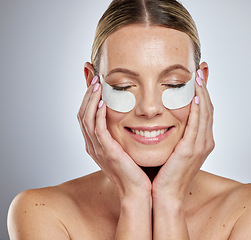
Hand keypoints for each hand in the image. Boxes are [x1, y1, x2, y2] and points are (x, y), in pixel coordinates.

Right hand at [77, 77, 150, 198]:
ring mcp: (98, 149)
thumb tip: (129, 116)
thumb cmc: (134, 170)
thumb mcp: (124, 148)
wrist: (137, 191)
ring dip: (91, 100)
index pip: (85, 116)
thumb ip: (120, 132)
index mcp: (95, 144)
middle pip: (82, 114)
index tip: (96, 82)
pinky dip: (98, 114)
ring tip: (98, 84)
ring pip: (87, 119)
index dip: (88, 98)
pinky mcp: (108, 152)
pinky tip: (104, 102)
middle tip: (94, 77)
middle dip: (87, 94)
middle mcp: (92, 145)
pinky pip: (98, 130)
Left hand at [152, 71, 214, 200]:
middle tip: (200, 71)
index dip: (203, 93)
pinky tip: (195, 96)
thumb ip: (176, 134)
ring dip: (202, 94)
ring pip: (204, 114)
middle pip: (207, 109)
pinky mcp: (191, 150)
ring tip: (198, 77)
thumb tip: (167, 120)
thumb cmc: (167, 173)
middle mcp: (205, 141)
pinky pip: (196, 125)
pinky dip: (197, 109)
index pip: (204, 112)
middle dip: (204, 89)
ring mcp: (200, 146)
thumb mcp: (174, 149)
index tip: (198, 77)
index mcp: (202, 141)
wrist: (166, 195)